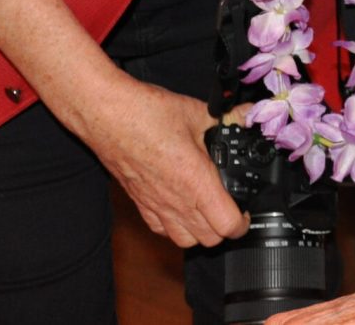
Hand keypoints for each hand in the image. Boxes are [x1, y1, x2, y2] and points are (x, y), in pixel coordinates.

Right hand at [67, 78, 245, 247]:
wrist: (107, 116)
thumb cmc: (147, 114)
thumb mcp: (196, 112)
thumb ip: (227, 118)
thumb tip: (247, 115)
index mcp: (196, 182)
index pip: (227, 225)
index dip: (243, 224)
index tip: (246, 212)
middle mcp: (176, 201)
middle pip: (209, 241)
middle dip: (225, 229)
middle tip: (230, 208)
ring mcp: (156, 206)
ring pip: (185, 242)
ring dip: (200, 233)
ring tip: (207, 212)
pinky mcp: (139, 203)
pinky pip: (161, 230)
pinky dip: (174, 228)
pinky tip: (179, 207)